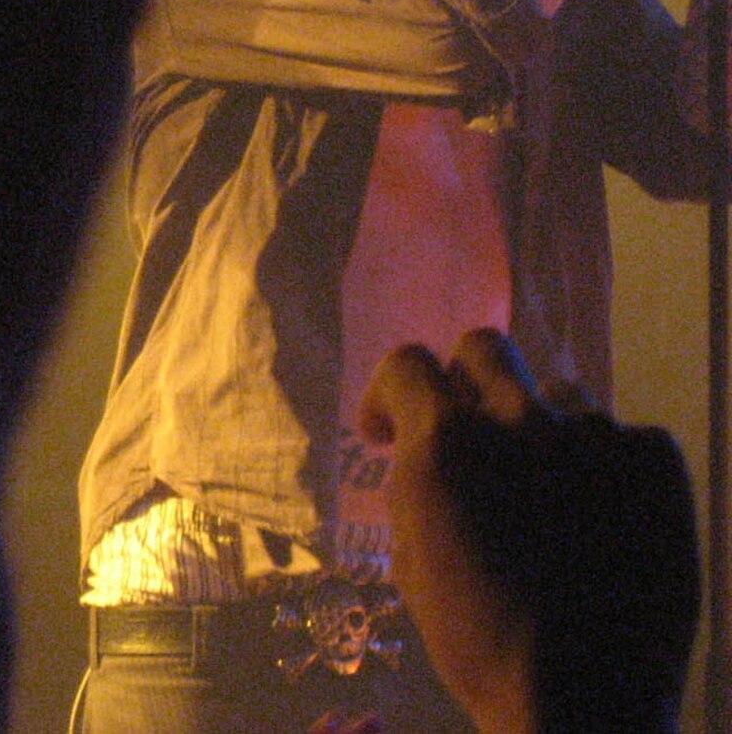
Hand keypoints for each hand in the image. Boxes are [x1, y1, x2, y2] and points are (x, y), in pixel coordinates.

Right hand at [360, 330, 695, 733]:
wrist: (586, 701)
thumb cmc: (480, 643)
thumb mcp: (412, 561)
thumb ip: (416, 487)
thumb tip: (421, 452)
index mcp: (446, 443)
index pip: (407, 363)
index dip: (389, 393)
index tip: (390, 429)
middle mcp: (520, 420)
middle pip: (485, 348)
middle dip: (464, 383)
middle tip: (471, 432)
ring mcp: (596, 437)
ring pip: (559, 399)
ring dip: (543, 434)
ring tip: (552, 496)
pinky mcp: (657, 462)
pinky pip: (624, 438)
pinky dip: (608, 468)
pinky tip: (605, 518)